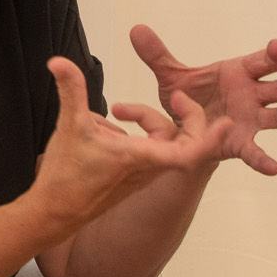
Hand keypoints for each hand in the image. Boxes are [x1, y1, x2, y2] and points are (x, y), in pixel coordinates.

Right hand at [30, 56, 237, 232]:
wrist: (53, 214)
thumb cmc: (65, 179)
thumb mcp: (69, 126)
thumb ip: (70, 89)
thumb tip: (58, 61)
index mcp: (140, 157)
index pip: (190, 152)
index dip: (211, 139)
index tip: (224, 122)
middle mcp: (147, 169)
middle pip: (184, 141)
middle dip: (186, 116)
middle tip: (176, 96)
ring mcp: (142, 175)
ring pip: (165, 143)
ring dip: (152, 122)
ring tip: (118, 110)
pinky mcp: (133, 177)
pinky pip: (151, 151)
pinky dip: (140, 134)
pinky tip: (108, 127)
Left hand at [128, 25, 276, 174]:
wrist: (182, 130)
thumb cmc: (189, 97)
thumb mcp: (171, 77)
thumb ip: (157, 56)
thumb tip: (136, 30)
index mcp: (241, 72)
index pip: (266, 60)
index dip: (275, 53)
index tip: (276, 48)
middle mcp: (253, 95)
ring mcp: (251, 120)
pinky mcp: (241, 143)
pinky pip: (255, 152)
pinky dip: (264, 160)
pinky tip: (273, 168)